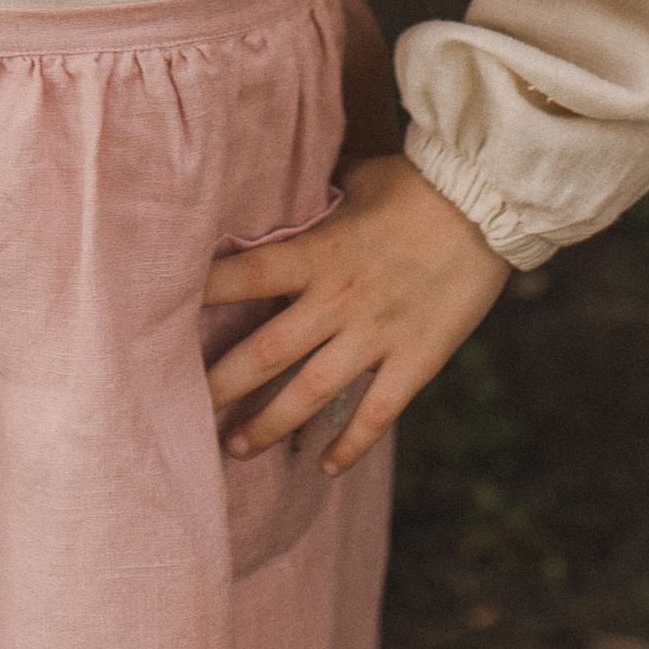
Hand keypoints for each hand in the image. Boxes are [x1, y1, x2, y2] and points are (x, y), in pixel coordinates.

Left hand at [203, 155, 509, 477]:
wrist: (491, 201)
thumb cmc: (420, 182)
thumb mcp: (359, 181)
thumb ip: (323, 203)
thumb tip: (299, 196)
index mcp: (317, 252)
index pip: (242, 277)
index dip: (199, 297)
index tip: (157, 320)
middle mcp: (338, 299)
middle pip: (264, 351)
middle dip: (220, 386)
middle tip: (181, 412)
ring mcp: (377, 334)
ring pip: (309, 393)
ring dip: (270, 425)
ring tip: (236, 449)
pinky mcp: (416, 359)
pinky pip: (376, 414)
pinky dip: (349, 445)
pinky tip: (325, 467)